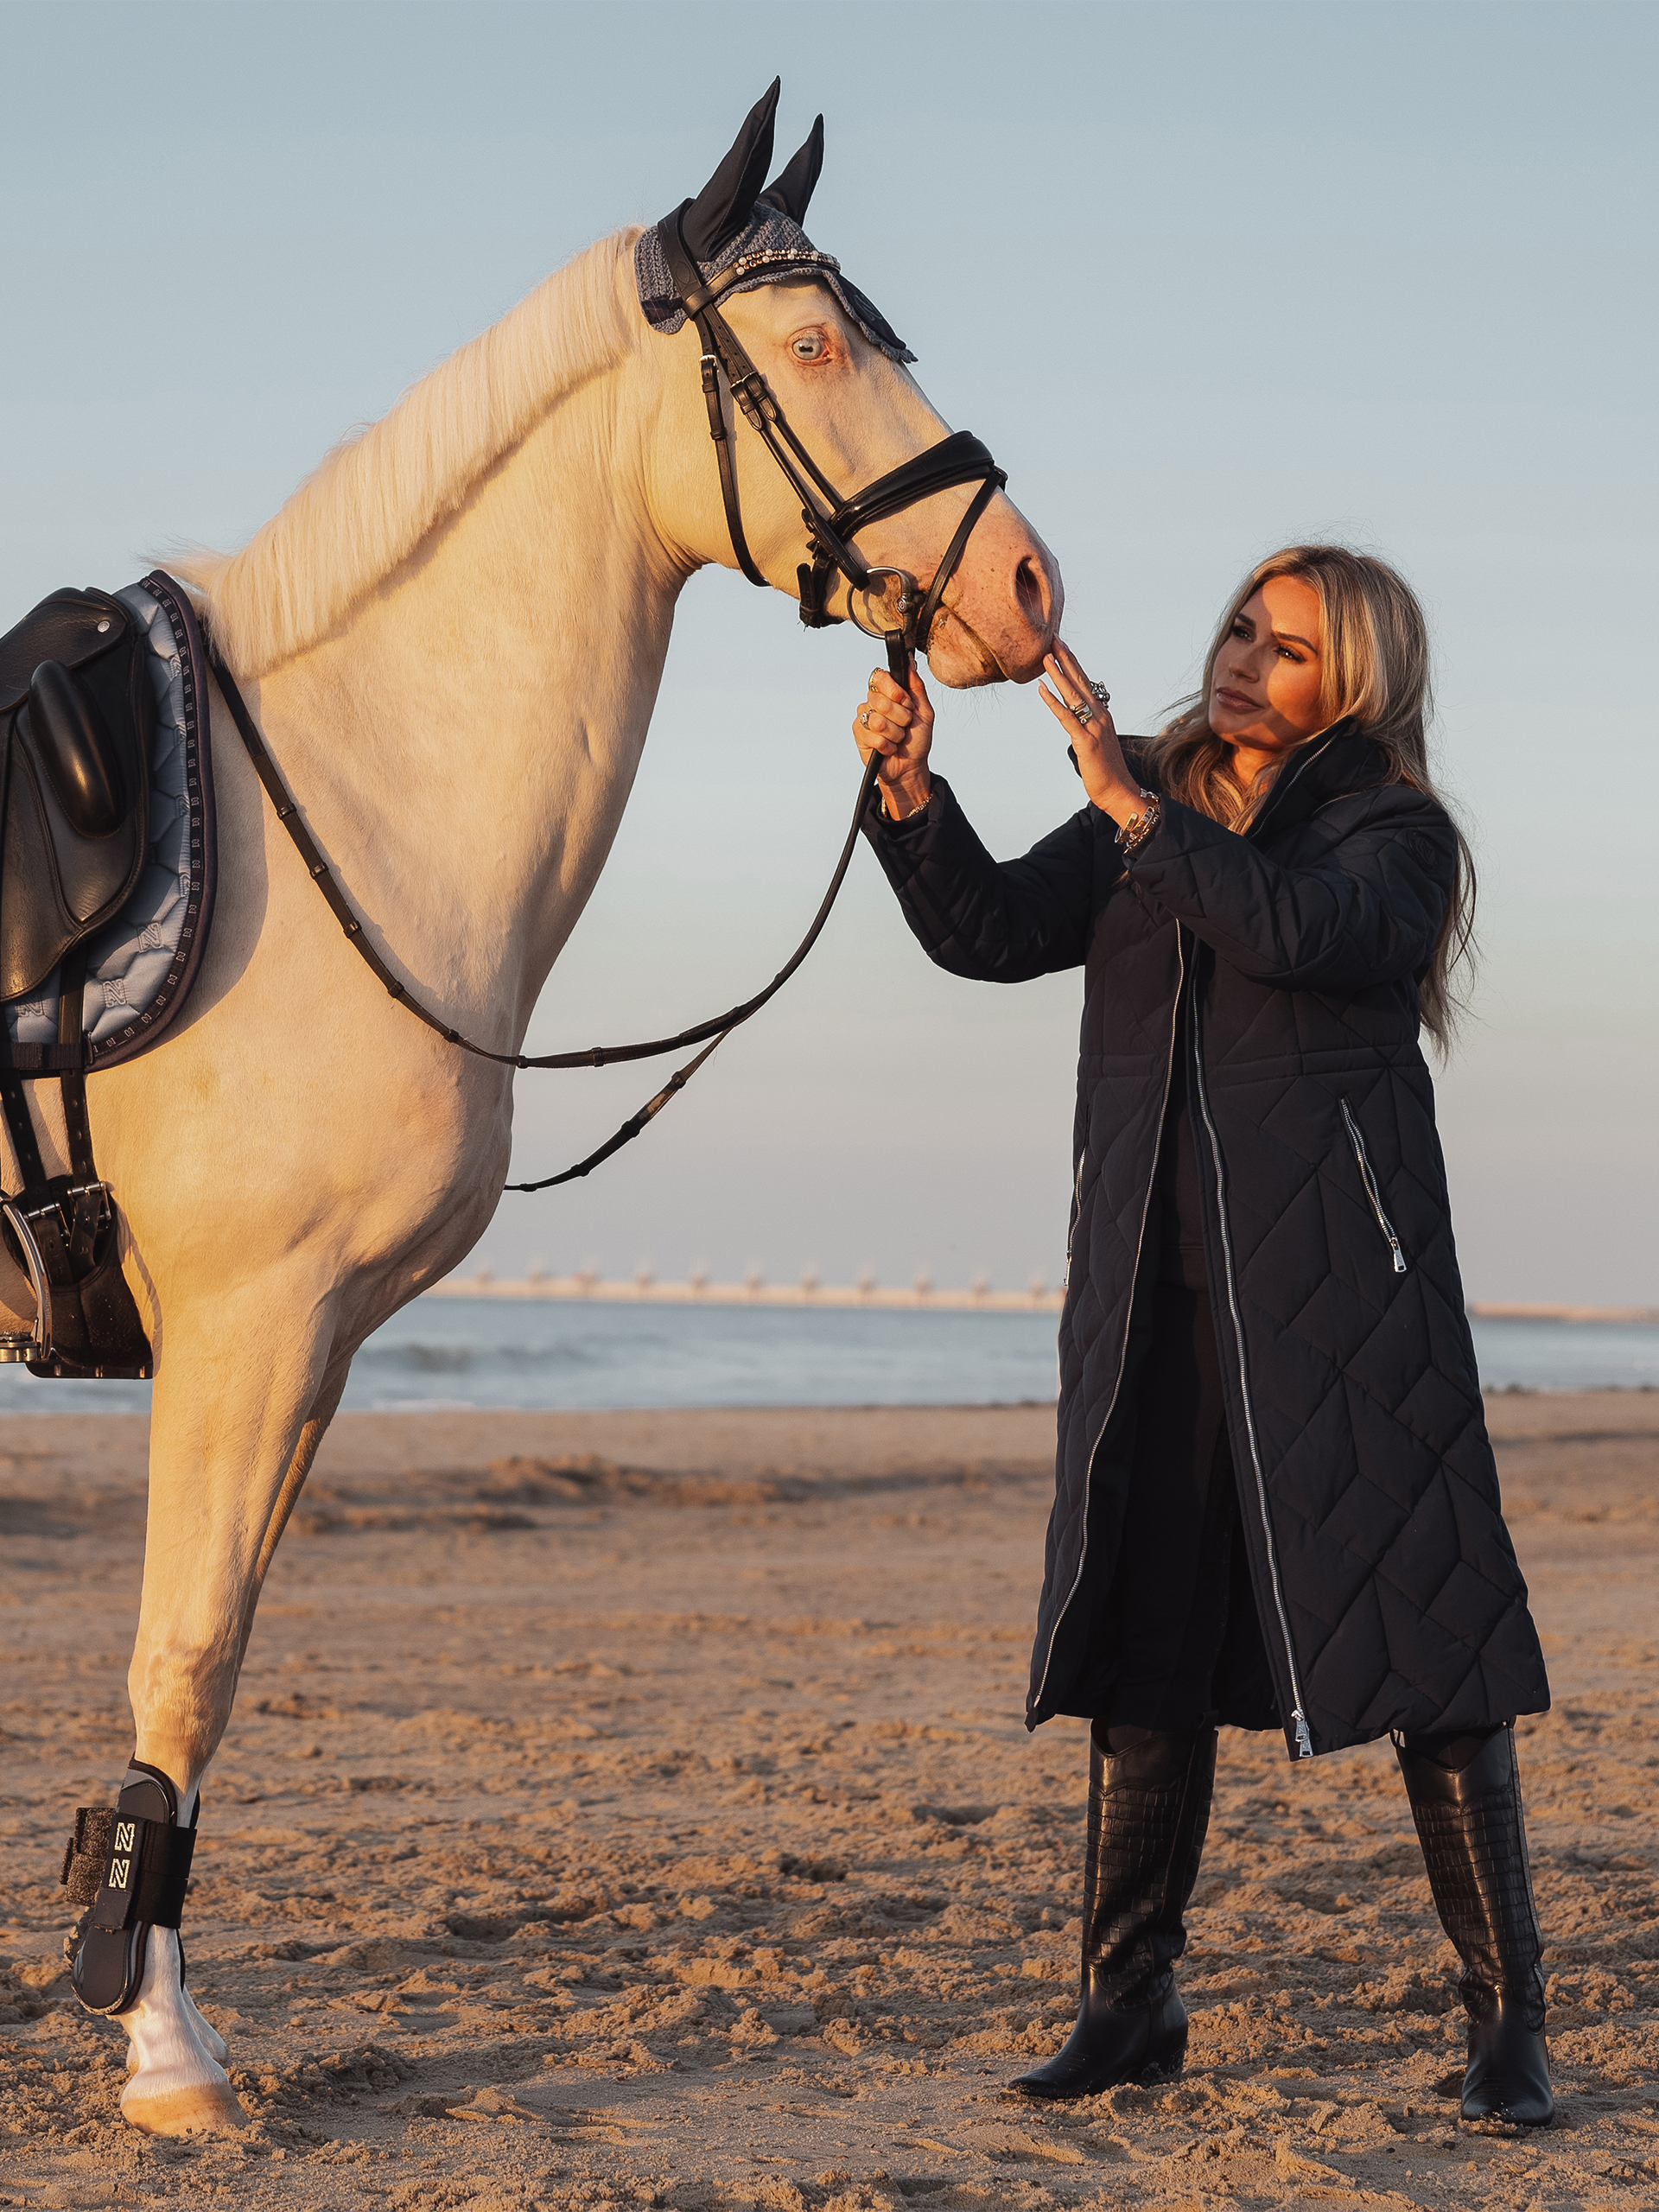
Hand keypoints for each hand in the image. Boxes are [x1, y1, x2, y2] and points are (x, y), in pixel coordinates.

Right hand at [852, 659, 934, 818]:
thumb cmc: (917, 739)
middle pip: (881, 700)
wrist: (911, 766)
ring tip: (898, 738)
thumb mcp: (924, 711)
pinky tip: (890, 748)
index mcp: (888, 692)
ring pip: (878, 720)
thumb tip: (910, 663)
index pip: (880, 677)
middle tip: (905, 725)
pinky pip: (874, 737)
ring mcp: (864, 718)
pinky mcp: (859, 735)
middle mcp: (873, 702)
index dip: (894, 690)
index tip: (905, 702)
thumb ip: (917, 686)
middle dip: (900, 717)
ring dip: (895, 733)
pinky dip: (887, 745)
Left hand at [1038, 641, 1144, 826]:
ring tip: (1046, 658)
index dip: (1073, 664)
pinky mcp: (1085, 742)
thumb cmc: (1107, 770)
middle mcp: (1100, 716)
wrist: (1120, 791)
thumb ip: (1089, 727)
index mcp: (1102, 715)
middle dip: (1066, 660)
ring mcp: (1094, 728)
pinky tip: (1042, 690)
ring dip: (1059, 675)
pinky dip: (1053, 703)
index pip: (1086, 684)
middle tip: (1053, 639)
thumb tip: (1079, 718)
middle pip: (1080, 682)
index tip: (1062, 647)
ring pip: (1073, 696)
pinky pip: (1067, 718)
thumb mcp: (1098, 742)